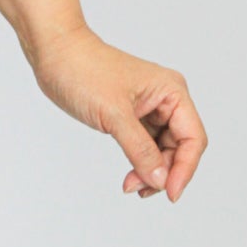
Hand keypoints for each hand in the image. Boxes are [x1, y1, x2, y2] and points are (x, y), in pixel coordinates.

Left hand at [28, 25, 207, 202]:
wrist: (54, 52)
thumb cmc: (83, 70)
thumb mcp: (114, 114)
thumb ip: (140, 150)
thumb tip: (161, 181)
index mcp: (171, 91)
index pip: (193, 138)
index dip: (185, 169)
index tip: (170, 193)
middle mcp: (166, 99)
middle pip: (180, 148)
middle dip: (164, 172)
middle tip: (140, 190)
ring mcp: (149, 108)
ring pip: (163, 151)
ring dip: (151, 171)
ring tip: (131, 185)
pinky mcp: (132, 115)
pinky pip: (146, 146)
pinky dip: (140, 163)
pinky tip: (130, 176)